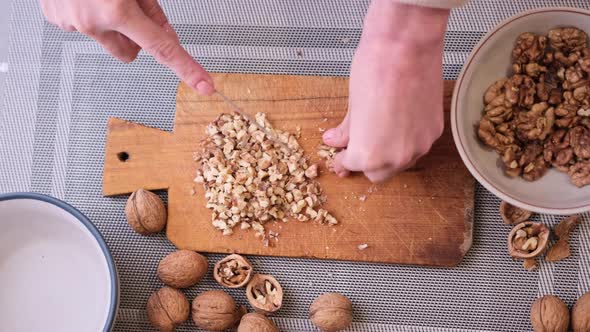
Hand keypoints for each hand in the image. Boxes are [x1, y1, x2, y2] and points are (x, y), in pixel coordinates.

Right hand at [40, 0, 213, 94]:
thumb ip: (152, 9)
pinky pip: (81, 25)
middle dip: (135, 38)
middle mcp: (92, 22)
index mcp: (117, 11)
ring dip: (108, 24)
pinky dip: (86, 12)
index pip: (162, 48)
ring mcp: (70, 22)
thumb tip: (164, 32)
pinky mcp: (55, 19)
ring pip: (105, 38)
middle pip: (129, 53)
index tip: (204, 84)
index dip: (187, 68)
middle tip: (128, 9)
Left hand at [323, 1, 448, 181]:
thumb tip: (335, 140)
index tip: (341, 155)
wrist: (406, 48)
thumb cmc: (374, 71)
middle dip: (367, 162)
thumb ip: (346, 130)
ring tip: (381, 129)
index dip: (344, 159)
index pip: (353, 166)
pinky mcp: (435, 130)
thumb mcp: (351, 106)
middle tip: (360, 144)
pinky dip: (407, 138)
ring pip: (401, 162)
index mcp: (369, 155)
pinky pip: (418, 144)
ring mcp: (420, 146)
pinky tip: (399, 120)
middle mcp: (397, 158)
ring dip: (389, 153)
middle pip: (379, 174)